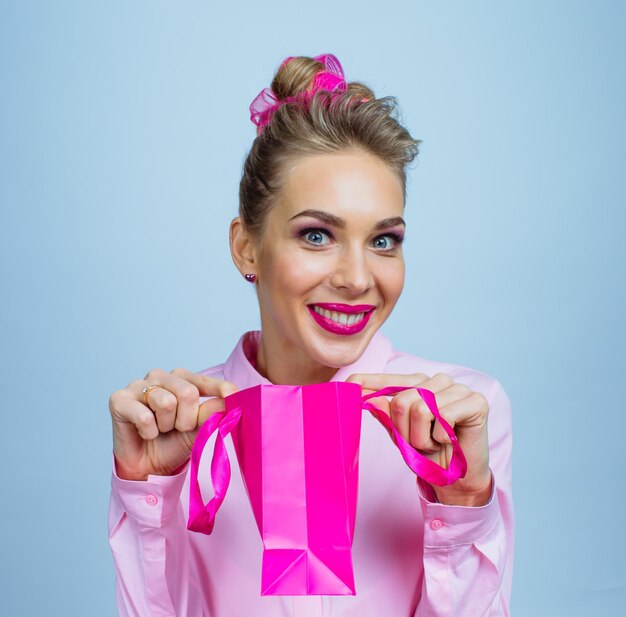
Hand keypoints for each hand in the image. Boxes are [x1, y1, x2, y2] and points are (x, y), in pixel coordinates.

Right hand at [109, 367, 238, 480]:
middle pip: (187, 393)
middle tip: (177, 429)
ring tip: (160, 429)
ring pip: (166, 403)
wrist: (148, 466)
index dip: (220, 389)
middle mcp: (161, 376)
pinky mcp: (119, 399)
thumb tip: (232, 400)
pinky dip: (148, 431)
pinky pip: (144, 416)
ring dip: (166, 426)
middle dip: (187, 419)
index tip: (234, 396)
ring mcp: (138, 385)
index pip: (205, 381)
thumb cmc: (174, 442)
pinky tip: (144, 433)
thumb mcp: (199, 428)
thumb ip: (213, 413)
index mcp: (182, 379)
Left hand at [346, 372, 491, 505]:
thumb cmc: (429, 453)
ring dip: (423, 438)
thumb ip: (386, 414)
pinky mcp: (476, 401)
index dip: (368, 381)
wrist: (455, 479)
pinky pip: (443, 417)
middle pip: (403, 400)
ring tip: (435, 442)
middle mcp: (438, 381)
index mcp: (419, 384)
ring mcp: (458, 389)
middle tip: (420, 443)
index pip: (389, 379)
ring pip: (421, 409)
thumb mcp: (400, 435)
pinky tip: (450, 440)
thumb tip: (365, 396)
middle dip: (405, 432)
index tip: (348, 383)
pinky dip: (441, 437)